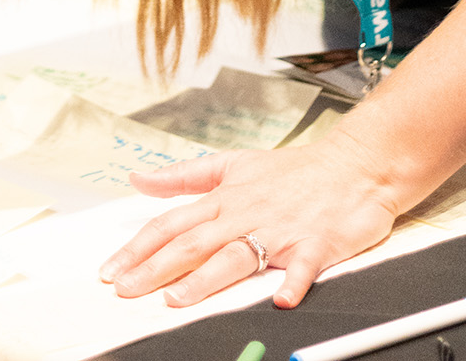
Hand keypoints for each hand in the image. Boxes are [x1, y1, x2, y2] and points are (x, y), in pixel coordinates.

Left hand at [99, 131, 400, 308]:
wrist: (354, 165)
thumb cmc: (292, 170)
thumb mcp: (233, 164)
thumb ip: (185, 176)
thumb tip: (140, 178)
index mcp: (225, 197)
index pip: (172, 222)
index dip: (139, 246)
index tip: (112, 269)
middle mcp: (246, 213)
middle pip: (193, 242)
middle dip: (155, 267)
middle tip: (125, 289)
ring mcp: (280, 230)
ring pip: (236, 255)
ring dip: (205, 279)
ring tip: (175, 299)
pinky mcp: (315, 245)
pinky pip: (303, 267)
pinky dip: (293, 284)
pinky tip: (280, 300)